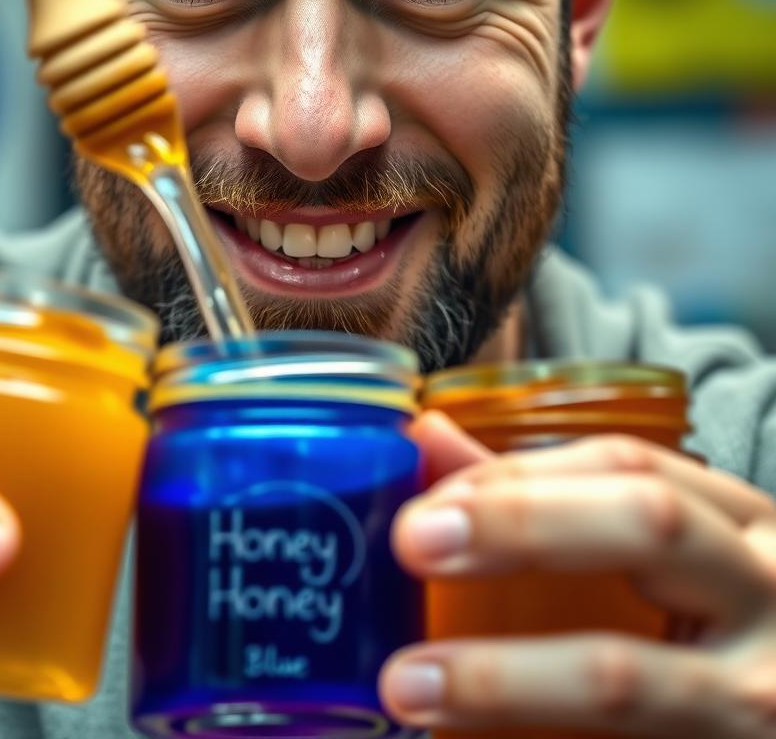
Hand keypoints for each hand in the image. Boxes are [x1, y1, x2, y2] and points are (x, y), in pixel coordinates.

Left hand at [380, 411, 775, 736]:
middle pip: (647, 523)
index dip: (514, 475)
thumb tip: (429, 438)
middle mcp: (764, 592)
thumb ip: (540, 497)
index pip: (623, 463)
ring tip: (410, 684)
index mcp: (737, 526)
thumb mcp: (661, 555)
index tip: (429, 503)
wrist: (774, 714)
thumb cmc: (722, 629)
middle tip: (415, 543)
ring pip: (626, 675)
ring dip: (503, 678)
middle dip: (520, 522)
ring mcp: (761, 695)